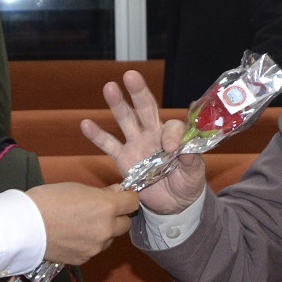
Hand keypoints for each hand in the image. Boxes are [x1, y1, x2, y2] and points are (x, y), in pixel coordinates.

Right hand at [27, 182, 137, 264]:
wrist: (24, 226)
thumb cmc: (48, 199)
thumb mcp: (77, 188)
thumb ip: (101, 193)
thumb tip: (117, 192)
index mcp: (107, 206)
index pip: (133, 202)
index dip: (127, 198)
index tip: (121, 197)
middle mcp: (107, 229)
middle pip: (126, 224)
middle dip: (118, 217)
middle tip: (101, 211)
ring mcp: (96, 247)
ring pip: (110, 239)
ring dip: (103, 232)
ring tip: (82, 225)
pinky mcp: (84, 259)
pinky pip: (94, 250)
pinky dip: (89, 243)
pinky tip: (72, 236)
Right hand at [80, 70, 205, 215]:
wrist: (173, 205)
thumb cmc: (187, 184)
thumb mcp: (195, 175)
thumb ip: (192, 161)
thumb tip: (186, 149)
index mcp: (174, 137)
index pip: (172, 128)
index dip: (172, 135)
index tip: (171, 150)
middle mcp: (153, 135)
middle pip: (146, 109)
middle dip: (139, 93)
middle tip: (131, 76)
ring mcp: (136, 145)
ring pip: (126, 121)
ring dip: (118, 105)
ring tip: (109, 88)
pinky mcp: (123, 159)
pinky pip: (109, 145)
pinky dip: (97, 135)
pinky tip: (86, 124)